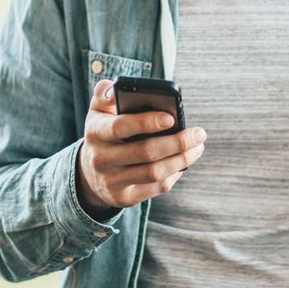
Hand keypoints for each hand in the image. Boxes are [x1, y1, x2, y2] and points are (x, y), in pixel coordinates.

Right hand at [76, 79, 206, 215]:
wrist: (89, 172)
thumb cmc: (103, 132)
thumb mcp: (98, 110)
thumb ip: (105, 93)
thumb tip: (116, 89)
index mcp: (95, 132)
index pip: (120, 126)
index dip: (146, 122)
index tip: (171, 117)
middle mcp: (101, 159)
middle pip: (145, 152)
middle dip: (177, 143)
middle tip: (199, 133)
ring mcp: (112, 181)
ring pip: (154, 172)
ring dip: (181, 159)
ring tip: (197, 147)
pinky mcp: (124, 198)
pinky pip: (156, 188)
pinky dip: (174, 174)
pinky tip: (183, 162)